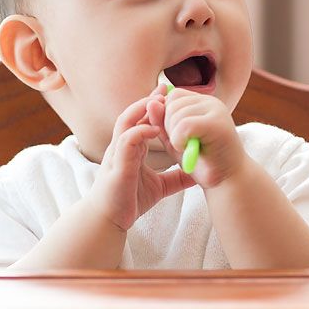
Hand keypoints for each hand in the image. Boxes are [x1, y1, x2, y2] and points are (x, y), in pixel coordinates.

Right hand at [86, 84, 199, 231]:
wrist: (110, 220)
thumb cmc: (129, 201)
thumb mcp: (160, 187)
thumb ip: (176, 179)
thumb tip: (198, 175)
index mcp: (131, 149)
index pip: (141, 120)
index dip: (153, 107)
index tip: (170, 95)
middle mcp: (121, 147)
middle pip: (132, 114)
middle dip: (148, 100)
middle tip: (165, 89)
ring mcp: (117, 154)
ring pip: (126, 122)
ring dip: (141, 110)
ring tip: (158, 101)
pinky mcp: (116, 166)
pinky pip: (126, 141)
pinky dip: (140, 132)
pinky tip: (155, 130)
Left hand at [146, 87, 247, 189]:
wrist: (226, 182)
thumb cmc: (202, 163)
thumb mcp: (175, 141)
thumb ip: (162, 123)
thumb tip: (151, 102)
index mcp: (203, 103)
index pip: (173, 96)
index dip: (166, 116)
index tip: (176, 137)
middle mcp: (211, 102)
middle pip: (172, 103)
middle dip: (169, 127)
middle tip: (183, 146)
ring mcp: (216, 110)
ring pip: (176, 114)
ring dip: (175, 137)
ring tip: (189, 149)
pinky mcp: (217, 123)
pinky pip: (184, 125)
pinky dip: (179, 141)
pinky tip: (189, 151)